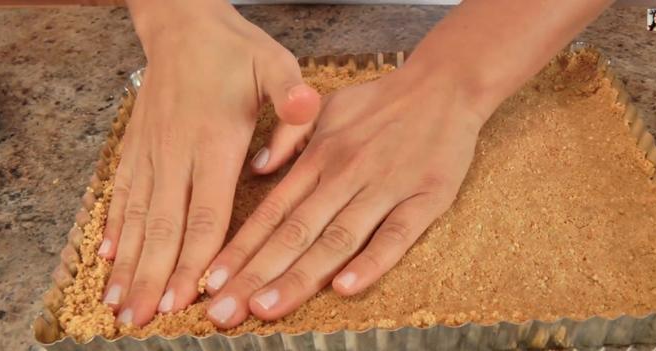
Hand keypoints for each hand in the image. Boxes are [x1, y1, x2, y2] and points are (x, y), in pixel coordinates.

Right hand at [98, 1, 319, 326]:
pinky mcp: (137, 146)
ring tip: (120, 302)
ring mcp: (152, 150)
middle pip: (165, 226)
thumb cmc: (233, 47)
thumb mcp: (277, 63)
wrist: (181, 22)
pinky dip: (114, 228)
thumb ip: (292, 102)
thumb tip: (293, 137)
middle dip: (154, 277)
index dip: (195, 259)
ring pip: (138, 216)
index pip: (205, 212)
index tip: (184, 297)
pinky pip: (122, 193)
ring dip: (128, 262)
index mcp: (215, 140)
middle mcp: (177, 151)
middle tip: (143, 319)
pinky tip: (106, 256)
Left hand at [204, 62, 486, 326]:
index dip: (241, 248)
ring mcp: (384, 188)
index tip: (211, 280)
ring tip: (266, 307)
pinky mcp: (425, 198)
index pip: (272, 211)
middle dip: (255, 274)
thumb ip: (290, 137)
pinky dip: (371, 262)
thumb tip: (258, 169)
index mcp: (319, 157)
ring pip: (337, 239)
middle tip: (223, 311)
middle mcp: (344, 175)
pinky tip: (344, 288)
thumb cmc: (381, 102)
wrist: (444, 87)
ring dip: (300, 276)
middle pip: (295, 232)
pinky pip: (396, 235)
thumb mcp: (326, 108)